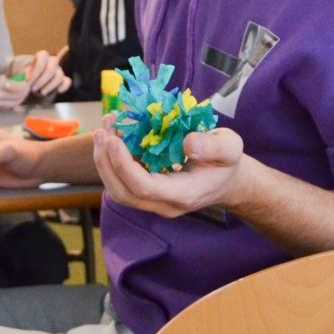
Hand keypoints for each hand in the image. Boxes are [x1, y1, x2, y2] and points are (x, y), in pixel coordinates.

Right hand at [0, 71, 31, 110]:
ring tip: (22, 93)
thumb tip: (17, 82)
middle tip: (27, 88)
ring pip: (14, 104)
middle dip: (24, 93)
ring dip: (20, 99)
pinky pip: (7, 107)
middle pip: (17, 97)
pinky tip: (14, 98)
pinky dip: (13, 103)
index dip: (24, 86)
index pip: (16, 87)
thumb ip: (6, 80)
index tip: (26, 82)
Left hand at [9, 48, 71, 98]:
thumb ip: (23, 77)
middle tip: (33, 89)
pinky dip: (63, 86)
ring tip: (41, 93)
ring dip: (50, 85)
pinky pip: (67, 81)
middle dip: (42, 78)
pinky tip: (57, 91)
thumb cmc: (25, 82)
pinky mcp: (63, 81)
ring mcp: (58, 71)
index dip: (37, 68)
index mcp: (40, 58)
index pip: (43, 55)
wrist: (30, 90)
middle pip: (53, 64)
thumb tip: (24, 81)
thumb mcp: (21, 78)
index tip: (28, 81)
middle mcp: (50, 62)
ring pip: (59, 74)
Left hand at [92, 114, 252, 217]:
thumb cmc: (227, 162)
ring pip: (118, 190)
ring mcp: (153, 202)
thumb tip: (187, 143)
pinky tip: (112, 135)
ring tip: (104, 129)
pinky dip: (111, 160)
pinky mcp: (146, 194)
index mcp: (184, 194)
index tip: (114, 139)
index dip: (124, 165)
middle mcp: (164, 204)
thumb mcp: (230, 147)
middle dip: (106, 162)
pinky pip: (121, 181)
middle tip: (103, 130)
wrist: (226, 182)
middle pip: (123, 193)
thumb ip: (213, 146)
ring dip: (104, 160)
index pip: (145, 188)